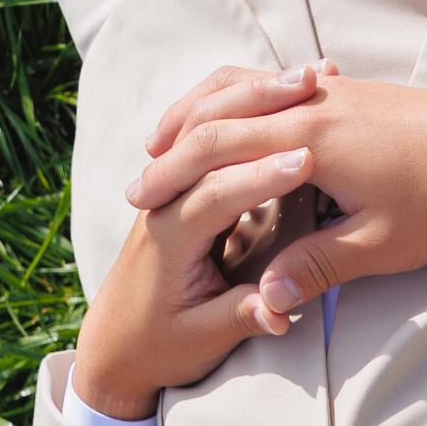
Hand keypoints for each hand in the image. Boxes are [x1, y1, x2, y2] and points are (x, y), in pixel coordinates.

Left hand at [71, 65, 339, 418]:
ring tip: (308, 76)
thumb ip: (242, 318)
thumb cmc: (155, 349)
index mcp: (168, 236)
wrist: (113, 349)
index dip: (261, 174)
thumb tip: (281, 312)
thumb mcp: (200, 341)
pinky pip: (218, 142)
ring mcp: (175, 194)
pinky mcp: (188, 196)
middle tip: (313, 89)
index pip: (216, 191)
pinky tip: (291, 91)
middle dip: (262, 113)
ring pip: (213, 130)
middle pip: (212, 141)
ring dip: (259, 98)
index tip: (307, 160)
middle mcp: (166, 203)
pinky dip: (252, 112)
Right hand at [128, 66, 426, 317]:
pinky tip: (241, 120)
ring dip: (204, 112)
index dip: (175, 177)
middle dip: (175, 145)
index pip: (219, 152)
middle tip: (140, 176)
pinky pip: (275, 85)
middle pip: (222, 114)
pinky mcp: (350, 94)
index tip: (140, 202)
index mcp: (310, 144)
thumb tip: (265, 299)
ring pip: (245, 89)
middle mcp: (312, 107)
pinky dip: (242, 99)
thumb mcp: (379, 248)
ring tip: (172, 140)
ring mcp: (331, 95)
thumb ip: (317, 268)